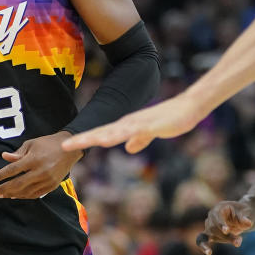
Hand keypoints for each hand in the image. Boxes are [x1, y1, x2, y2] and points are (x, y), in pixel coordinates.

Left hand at [0, 132, 82, 198]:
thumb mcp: (31, 144)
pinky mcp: (52, 186)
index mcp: (34, 159)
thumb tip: (3, 157)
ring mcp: (47, 180)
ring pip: (26, 191)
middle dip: (3, 190)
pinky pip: (35, 194)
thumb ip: (17, 153)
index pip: (12, 170)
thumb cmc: (48, 144)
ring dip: (12, 194)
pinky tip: (15, 195)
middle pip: (17, 184)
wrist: (70, 149)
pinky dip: (24, 196)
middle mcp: (40, 171)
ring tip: (1, 195)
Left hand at [61, 94, 205, 153]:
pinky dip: (120, 136)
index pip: (102, 134)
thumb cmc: (172, 119)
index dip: (85, 140)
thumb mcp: (153, 133)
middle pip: (101, 132)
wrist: (190, 107)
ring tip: (80, 142)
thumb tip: (130, 148)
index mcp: (127, 126)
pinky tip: (110, 139)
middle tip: (64, 145)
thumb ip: (140, 139)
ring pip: (113, 132)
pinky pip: (133, 132)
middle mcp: (128, 123)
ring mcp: (138, 123)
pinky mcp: (150, 125)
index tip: (68, 146)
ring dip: (96, 137)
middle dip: (83, 139)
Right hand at [196, 201, 253, 254]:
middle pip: (213, 228)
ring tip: (237, 243)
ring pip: (211, 235)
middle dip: (226, 236)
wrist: (242, 216)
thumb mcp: (247, 212)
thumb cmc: (243, 213)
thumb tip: (248, 223)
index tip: (226, 231)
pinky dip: (203, 246)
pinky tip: (208, 253)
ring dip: (224, 240)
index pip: (216, 216)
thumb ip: (245, 218)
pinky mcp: (209, 234)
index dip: (220, 224)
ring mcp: (209, 225)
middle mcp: (211, 216)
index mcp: (219, 208)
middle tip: (238, 242)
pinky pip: (201, 240)